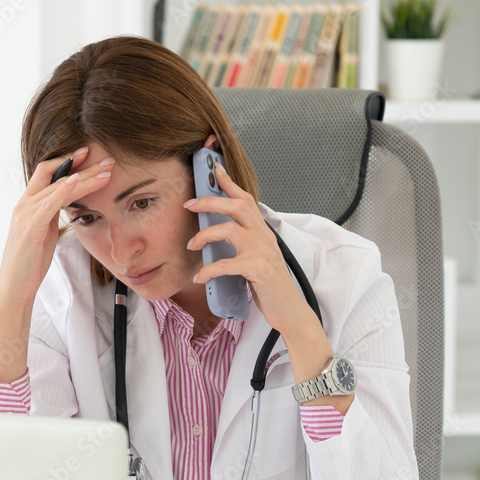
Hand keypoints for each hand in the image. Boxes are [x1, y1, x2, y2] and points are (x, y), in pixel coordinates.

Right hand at [0, 146, 114, 308]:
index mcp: (28, 205)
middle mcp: (24, 205)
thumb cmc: (30, 262)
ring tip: (106, 173)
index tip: (89, 155)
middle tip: (107, 160)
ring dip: (84, 178)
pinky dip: (63, 190)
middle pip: (55, 175)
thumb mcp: (45, 232)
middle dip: (83, 166)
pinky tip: (76, 181)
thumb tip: (68, 202)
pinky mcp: (30, 227)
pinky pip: (48, 203)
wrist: (15, 287)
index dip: (67, 161)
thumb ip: (52, 214)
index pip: (46, 172)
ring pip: (57, 187)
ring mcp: (25, 215)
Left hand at [183, 162, 307, 336]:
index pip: (247, 199)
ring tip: (191, 245)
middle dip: (210, 201)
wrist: (290, 310)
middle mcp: (264, 237)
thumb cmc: (270, 287)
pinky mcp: (258, 270)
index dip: (230, 183)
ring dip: (205, 235)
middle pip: (236, 206)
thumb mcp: (257, 259)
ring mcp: (262, 252)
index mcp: (263, 232)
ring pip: (229, 230)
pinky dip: (209, 270)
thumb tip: (215, 237)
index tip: (215, 169)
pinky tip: (199, 277)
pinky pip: (226, 264)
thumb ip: (243, 245)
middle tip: (189, 205)